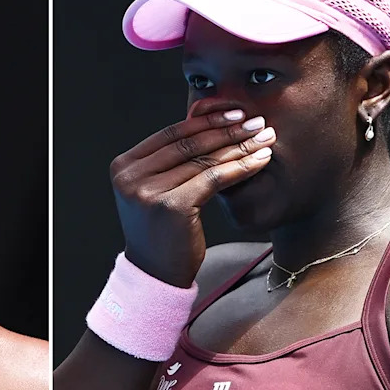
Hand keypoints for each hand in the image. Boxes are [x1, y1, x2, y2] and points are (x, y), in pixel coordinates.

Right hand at [109, 106, 274, 286]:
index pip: (170, 134)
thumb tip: (209, 121)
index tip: (234, 113)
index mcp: (123, 166)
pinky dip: (241, 167)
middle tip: (257, 122)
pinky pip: (214, 179)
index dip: (205, 121)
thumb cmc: (161, 232)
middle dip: (227, 130)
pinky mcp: (171, 206)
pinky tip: (261, 160)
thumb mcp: (156, 191)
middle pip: (188, 144)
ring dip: (239, 146)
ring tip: (265, 138)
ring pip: (203, 160)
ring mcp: (147, 191)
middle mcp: (130, 176)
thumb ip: (170, 161)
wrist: (155, 275)